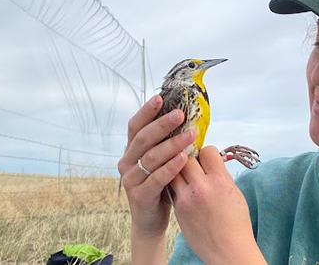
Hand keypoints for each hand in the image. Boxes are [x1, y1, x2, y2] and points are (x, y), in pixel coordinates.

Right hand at [117, 95, 192, 237]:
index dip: (146, 112)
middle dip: (162, 124)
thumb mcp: (161, 162)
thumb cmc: (161, 186)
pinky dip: (171, 167)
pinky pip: (156, 178)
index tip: (160, 97)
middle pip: (143, 139)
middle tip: (180, 114)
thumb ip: (166, 144)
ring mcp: (131, 179)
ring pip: (151, 157)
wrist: (151, 220)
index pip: (135, 126)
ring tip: (191, 135)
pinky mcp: (139, 195)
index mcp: (131, 151)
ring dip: (172, 144)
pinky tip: (184, 158)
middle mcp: (127, 162)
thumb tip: (186, 118)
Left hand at [171, 146, 265, 263]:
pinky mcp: (178, 210)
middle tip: (194, 164)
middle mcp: (201, 188)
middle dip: (190, 158)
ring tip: (187, 176)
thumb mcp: (235, 193)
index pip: (207, 151)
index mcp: (220, 181)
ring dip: (179, 171)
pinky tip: (183, 189)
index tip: (209, 157)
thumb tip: (210, 163)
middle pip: (186, 159)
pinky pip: (172, 188)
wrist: (228, 250)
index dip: (208, 152)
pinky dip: (177, 185)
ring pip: (174, 172)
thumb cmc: (236, 224)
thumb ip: (220, 176)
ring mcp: (186, 199)